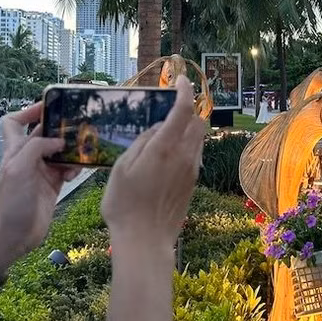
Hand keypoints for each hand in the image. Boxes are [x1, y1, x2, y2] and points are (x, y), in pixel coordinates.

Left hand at [0, 105, 80, 271]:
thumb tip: (59, 141)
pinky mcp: (53, 184)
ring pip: (60, 150)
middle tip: (80, 124)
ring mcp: (41, 171)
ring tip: (82, 151)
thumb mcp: (20, 169)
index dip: (28, 111)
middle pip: (44, 134)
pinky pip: (68, 168)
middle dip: (60, 129)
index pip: (13, 121)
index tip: (49, 106)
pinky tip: (77, 172)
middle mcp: (28, 157)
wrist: (14, 236)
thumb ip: (38, 148)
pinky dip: (75, 167)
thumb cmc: (11, 202)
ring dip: (72, 150)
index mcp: (15, 150)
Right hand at [102, 75, 204, 251]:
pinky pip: (195, 154)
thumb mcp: (122, 167)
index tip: (181, 79)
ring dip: (188, 128)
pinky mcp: (193, 182)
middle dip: (188, 109)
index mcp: (165, 148)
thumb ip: (142, 142)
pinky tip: (168, 155)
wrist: (145, 241)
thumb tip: (158, 127)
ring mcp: (192, 169)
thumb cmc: (125, 205)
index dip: (184, 90)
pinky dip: (187, 145)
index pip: (183, 109)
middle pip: (197, 121)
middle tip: (170, 108)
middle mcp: (185, 155)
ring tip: (166, 133)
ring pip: (199, 138)